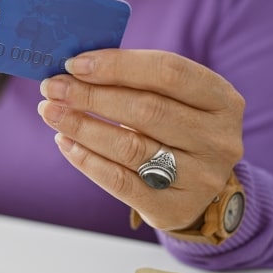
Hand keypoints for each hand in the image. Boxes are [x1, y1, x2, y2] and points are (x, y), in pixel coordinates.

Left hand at [37, 49, 244, 230]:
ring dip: (81, 126)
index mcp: (222, 100)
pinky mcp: (173, 208)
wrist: (197, 189)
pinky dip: (86, 160)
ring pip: (129, 147)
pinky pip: (120, 181)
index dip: (117, 65)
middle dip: (90, 95)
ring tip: (50, 111)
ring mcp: (200, 178)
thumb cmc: (174, 128)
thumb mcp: (171, 99)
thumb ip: (134, 80)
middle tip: (52, 88)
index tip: (74, 64)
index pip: (168, 72)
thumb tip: (73, 68)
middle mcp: (218, 140)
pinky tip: (64, 142)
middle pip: (146, 109)